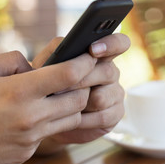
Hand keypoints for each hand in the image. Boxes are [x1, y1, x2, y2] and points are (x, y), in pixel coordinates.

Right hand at [0, 51, 96, 163]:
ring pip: (71, 118)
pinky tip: (34, 116)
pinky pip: (51, 134)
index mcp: (19, 91)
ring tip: (55, 96)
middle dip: (83, 86)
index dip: (84, 63)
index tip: (89, 57)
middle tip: (75, 78)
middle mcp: (30, 116)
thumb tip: (35, 66)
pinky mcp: (28, 151)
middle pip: (79, 99)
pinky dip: (50, 122)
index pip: (68, 75)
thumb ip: (13, 59)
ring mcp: (31, 137)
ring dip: (71, 105)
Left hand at [33, 33, 129, 150]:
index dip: (111, 44)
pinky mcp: (115, 114)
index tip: (93, 50)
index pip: (119, 43)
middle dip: (80, 81)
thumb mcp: (45, 64)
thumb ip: (56, 49)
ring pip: (102, 97)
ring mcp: (115, 93)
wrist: (47, 117)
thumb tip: (66, 43)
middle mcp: (111, 72)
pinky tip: (71, 119)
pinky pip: (103, 117)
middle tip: (57, 89)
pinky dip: (83, 120)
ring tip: (61, 105)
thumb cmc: (46, 85)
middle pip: (107, 72)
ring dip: (79, 103)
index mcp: (99, 54)